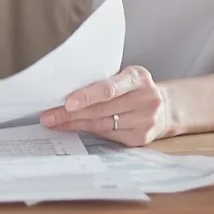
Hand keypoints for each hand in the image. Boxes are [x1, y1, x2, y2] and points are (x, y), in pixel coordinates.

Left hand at [40, 65, 173, 146]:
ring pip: (101, 124)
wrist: (164, 107)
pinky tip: (73, 128)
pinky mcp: (140, 138)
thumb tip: (66, 89)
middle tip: (48, 115)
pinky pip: (107, 135)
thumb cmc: (136, 88)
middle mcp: (146, 99)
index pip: (109, 88)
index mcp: (139, 78)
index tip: (66, 103)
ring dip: (74, 124)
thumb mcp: (126, 75)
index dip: (86, 96)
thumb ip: (104, 80)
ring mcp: (145, 121)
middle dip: (70, 113)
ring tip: (54, 122)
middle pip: (101, 109)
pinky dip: (87, 131)